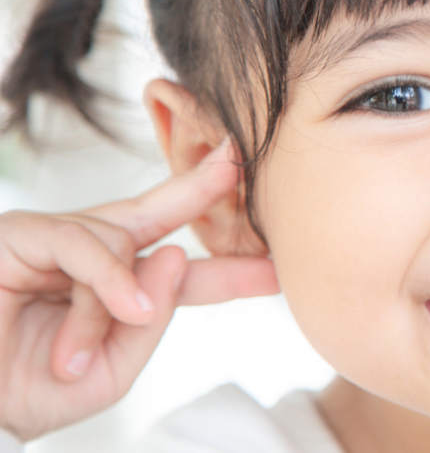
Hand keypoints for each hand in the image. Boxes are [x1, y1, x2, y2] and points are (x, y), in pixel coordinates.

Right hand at [0, 140, 278, 440]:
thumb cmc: (26, 393)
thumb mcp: (107, 372)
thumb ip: (149, 322)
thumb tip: (176, 256)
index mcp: (114, 292)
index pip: (180, 273)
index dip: (228, 270)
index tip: (277, 271)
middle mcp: (88, 256)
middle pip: (154, 213)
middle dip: (199, 188)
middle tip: (239, 162)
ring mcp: (54, 240)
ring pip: (119, 244)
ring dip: (111, 303)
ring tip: (76, 357)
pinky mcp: (21, 235)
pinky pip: (82, 244)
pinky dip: (106, 279)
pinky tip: (121, 307)